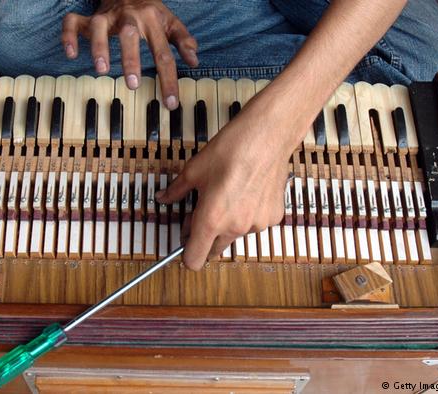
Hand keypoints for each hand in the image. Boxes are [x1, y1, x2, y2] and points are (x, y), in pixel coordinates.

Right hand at [62, 0, 198, 109]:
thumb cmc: (150, 10)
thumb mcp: (170, 22)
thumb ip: (183, 40)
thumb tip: (194, 61)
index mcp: (152, 21)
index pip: (163, 53)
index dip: (168, 79)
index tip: (170, 102)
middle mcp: (129, 17)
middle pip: (129, 36)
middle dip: (130, 60)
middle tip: (132, 84)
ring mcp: (107, 16)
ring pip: (99, 28)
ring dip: (99, 47)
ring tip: (102, 69)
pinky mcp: (89, 17)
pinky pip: (73, 23)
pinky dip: (69, 36)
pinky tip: (71, 54)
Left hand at [156, 92, 299, 269]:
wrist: (266, 136)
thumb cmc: (231, 150)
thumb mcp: (194, 170)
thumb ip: (176, 190)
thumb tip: (163, 198)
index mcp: (211, 220)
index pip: (194, 260)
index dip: (186, 253)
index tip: (185, 241)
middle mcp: (235, 228)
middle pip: (214, 250)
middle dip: (205, 237)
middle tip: (201, 214)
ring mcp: (256, 224)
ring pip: (235, 235)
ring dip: (227, 224)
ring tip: (227, 196)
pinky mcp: (273, 217)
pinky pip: (254, 224)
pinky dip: (247, 214)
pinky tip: (246, 192)